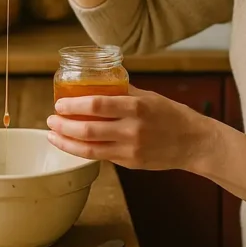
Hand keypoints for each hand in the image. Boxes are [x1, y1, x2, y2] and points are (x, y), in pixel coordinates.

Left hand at [45, 86, 219, 171]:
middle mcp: (132, 129)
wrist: (194, 142)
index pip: (97, 103)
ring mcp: (131, 149)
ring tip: (54, 135)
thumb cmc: (172, 115)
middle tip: (51, 120)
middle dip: (63, 125)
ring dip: (67, 142)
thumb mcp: (149, 97)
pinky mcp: (131, 163)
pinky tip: (72, 145)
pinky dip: (83, 151)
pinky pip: (101, 157)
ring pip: (90, 148)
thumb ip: (124, 92)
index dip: (73, 105)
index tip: (59, 103)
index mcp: (136, 107)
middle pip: (88, 128)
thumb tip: (97, 83)